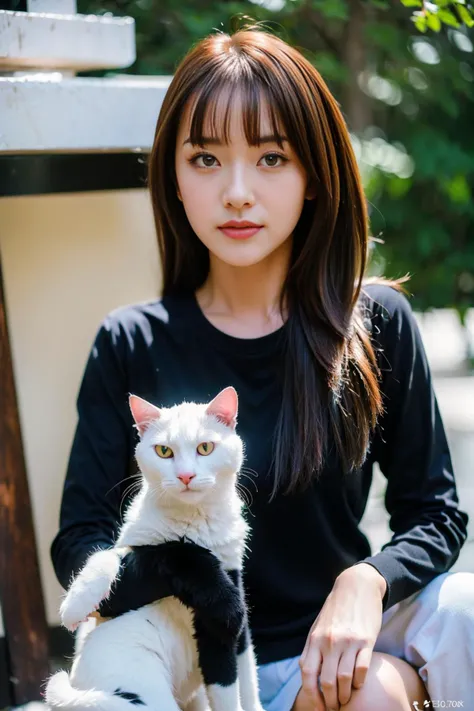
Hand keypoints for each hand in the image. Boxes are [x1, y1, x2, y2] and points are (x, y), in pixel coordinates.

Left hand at [298, 563, 385, 710]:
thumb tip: (308, 674)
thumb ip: (314, 649)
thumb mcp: (319, 626)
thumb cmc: (337, 609)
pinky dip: (359, 683)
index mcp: (315, 639)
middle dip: (329, 701)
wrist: (357, 585)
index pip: (308, 673)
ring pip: (344, 679)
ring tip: (345, 701)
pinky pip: (361, 669)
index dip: (311, 695)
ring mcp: (348, 641)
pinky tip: (358, 686)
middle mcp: (329, 641)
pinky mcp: (366, 640)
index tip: (317, 707)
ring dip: (344, 696)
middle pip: (326, 681)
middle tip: (333, 708)